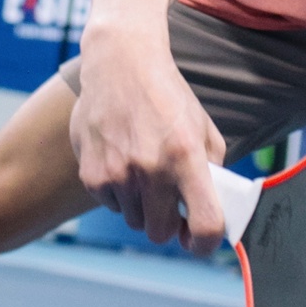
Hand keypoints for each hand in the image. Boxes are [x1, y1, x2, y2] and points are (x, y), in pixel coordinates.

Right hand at [69, 27, 227, 254]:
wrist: (121, 62)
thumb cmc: (168, 96)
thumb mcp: (203, 128)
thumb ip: (212, 171)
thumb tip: (214, 210)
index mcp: (185, 157)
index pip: (204, 225)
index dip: (204, 244)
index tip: (199, 242)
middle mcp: (150, 169)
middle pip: (160, 232)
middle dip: (167, 222)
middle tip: (169, 202)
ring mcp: (117, 174)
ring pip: (133, 220)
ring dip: (141, 206)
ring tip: (143, 170)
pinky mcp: (91, 174)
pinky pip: (110, 204)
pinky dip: (118, 192)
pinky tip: (121, 159)